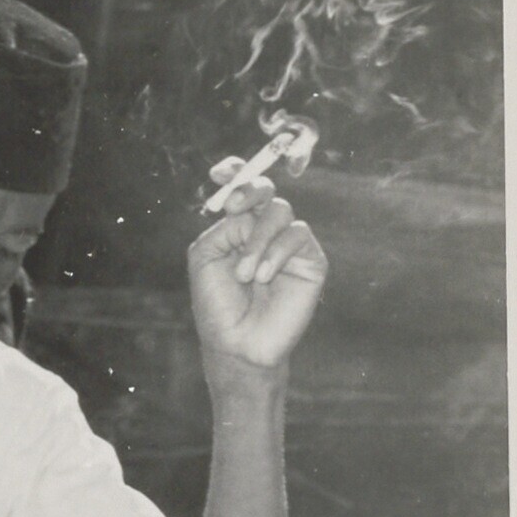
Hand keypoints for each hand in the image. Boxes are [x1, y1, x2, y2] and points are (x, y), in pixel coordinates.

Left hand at [188, 168, 326, 375]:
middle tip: (234, 206)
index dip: (235, 173)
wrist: (238, 343)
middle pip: (264, 190)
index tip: (219, 172)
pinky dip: (275, 253)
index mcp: (236, 228)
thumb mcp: (205, 260)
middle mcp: (263, 231)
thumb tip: (249, 215)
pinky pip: (297, 235)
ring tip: (245, 274)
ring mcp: (289, 243)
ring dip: (257, 240)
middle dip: (249, 190)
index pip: (241, 190)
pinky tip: (262, 277)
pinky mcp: (311, 259)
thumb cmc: (218, 305)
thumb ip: (223, 229)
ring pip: (279, 212)